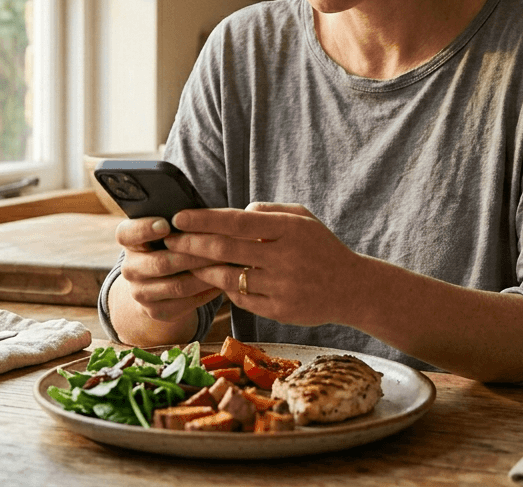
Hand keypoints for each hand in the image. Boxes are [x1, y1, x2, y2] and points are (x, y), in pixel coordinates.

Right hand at [114, 216, 223, 323]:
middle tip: (220, 247)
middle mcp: (129, 268)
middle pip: (161, 263)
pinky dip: (206, 292)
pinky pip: (186, 303)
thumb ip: (178, 221)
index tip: (165, 224)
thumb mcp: (168, 229)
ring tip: (227, 265)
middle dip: (194, 255)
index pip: (127, 234)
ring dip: (205, 275)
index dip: (145, 229)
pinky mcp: (155, 311)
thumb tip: (202, 213)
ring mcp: (140, 293)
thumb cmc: (171, 243)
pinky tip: (222, 281)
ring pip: (178, 286)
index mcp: (129, 241)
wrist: (158, 282)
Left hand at [171, 203, 367, 326]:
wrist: (352, 288)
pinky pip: (241, 298)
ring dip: (202, 269)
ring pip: (228, 277)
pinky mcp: (279, 311)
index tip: (179, 217)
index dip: (203, 219)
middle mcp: (285, 258)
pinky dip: (224, 287)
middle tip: (170, 240)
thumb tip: (234, 213)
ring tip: (183, 261)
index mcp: (289, 229)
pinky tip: (213, 280)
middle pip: (226, 250)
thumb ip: (268, 211)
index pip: (236, 221)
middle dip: (192, 244)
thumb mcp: (302, 218)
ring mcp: (282, 286)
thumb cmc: (321, 247)